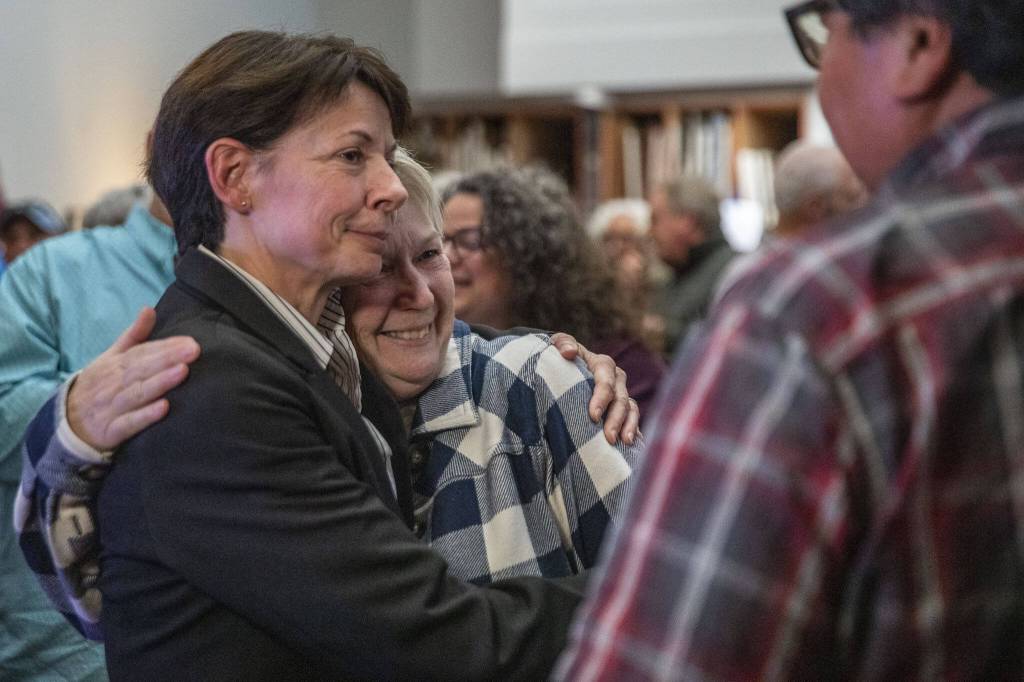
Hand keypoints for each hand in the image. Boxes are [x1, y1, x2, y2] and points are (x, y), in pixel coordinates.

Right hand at [66, 307, 200, 450]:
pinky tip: (164, 408)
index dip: (165, 347)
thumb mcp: (111, 358)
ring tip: (183, 371)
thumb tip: (149, 309)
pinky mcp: (111, 431)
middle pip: (141, 370)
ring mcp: (111, 407)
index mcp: (114, 365)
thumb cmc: (99, 386)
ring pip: (137, 393)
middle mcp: (112, 384)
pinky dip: (145, 416)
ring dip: (160, 382)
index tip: (190, 341)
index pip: (142, 353)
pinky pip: (129, 423)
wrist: (67, 423)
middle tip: (193, 350)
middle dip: (167, 359)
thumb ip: (134, 336)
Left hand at [550, 333, 638, 445]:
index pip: (606, 381)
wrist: (564, 368)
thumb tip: (569, 352)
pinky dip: (634, 431)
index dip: (602, 398)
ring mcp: (621, 394)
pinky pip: (633, 420)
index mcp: (603, 364)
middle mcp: (616, 379)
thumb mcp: (558, 345)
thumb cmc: (560, 356)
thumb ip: (562, 343)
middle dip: (616, 419)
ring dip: (629, 426)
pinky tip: (631, 446)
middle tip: (608, 437)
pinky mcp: (622, 409)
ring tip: (625, 442)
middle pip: (621, 399)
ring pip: (630, 410)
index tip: (593, 415)